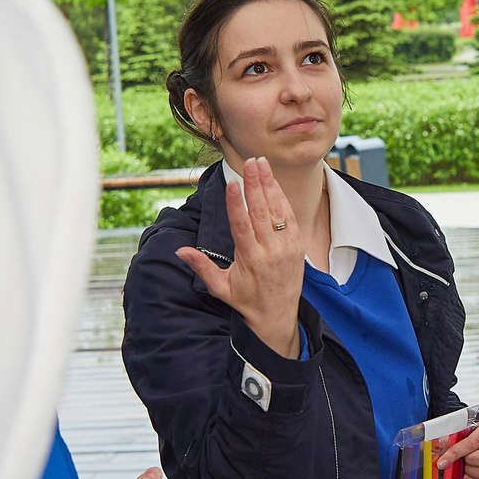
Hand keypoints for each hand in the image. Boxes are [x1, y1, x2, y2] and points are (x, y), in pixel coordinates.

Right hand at [175, 157, 305, 359]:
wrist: (277, 316)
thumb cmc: (246, 301)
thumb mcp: (221, 287)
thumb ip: (202, 267)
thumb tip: (180, 250)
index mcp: (250, 259)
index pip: (242, 225)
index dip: (237, 203)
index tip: (233, 183)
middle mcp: (270, 250)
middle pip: (261, 212)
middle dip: (255, 185)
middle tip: (250, 163)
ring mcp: (286, 247)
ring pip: (277, 210)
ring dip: (269, 185)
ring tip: (262, 165)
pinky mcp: (297, 245)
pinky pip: (289, 217)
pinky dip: (282, 199)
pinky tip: (274, 183)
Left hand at [440, 424, 478, 478]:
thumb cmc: (476, 435)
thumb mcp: (467, 430)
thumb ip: (456, 438)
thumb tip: (440, 448)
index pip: (474, 443)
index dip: (456, 452)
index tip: (443, 461)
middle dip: (469, 462)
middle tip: (464, 459)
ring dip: (470, 471)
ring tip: (466, 465)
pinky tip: (469, 474)